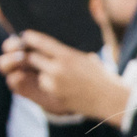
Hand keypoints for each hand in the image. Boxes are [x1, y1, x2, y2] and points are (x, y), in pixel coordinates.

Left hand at [0, 30, 130, 122]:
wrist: (111, 99)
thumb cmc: (100, 76)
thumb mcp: (84, 57)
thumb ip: (64, 52)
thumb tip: (43, 46)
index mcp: (67, 54)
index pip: (38, 41)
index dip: (28, 38)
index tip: (25, 37)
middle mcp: (58, 68)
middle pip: (29, 57)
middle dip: (25, 55)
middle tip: (25, 53)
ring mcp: (55, 84)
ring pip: (34, 73)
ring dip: (36, 72)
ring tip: (47, 71)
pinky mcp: (54, 98)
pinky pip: (41, 87)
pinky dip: (45, 85)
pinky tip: (57, 84)